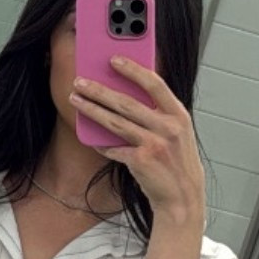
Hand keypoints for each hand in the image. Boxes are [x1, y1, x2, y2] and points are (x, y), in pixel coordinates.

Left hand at [69, 57, 204, 226]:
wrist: (182, 198)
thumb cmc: (177, 164)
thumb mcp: (177, 133)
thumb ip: (159, 114)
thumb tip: (129, 95)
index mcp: (178, 115)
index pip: (154, 83)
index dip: (133, 70)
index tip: (114, 59)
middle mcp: (168, 127)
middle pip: (126, 102)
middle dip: (99, 90)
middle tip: (80, 81)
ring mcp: (154, 144)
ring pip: (115, 122)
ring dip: (91, 109)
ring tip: (76, 99)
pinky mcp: (141, 161)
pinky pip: (113, 148)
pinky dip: (101, 143)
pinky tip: (91, 139)